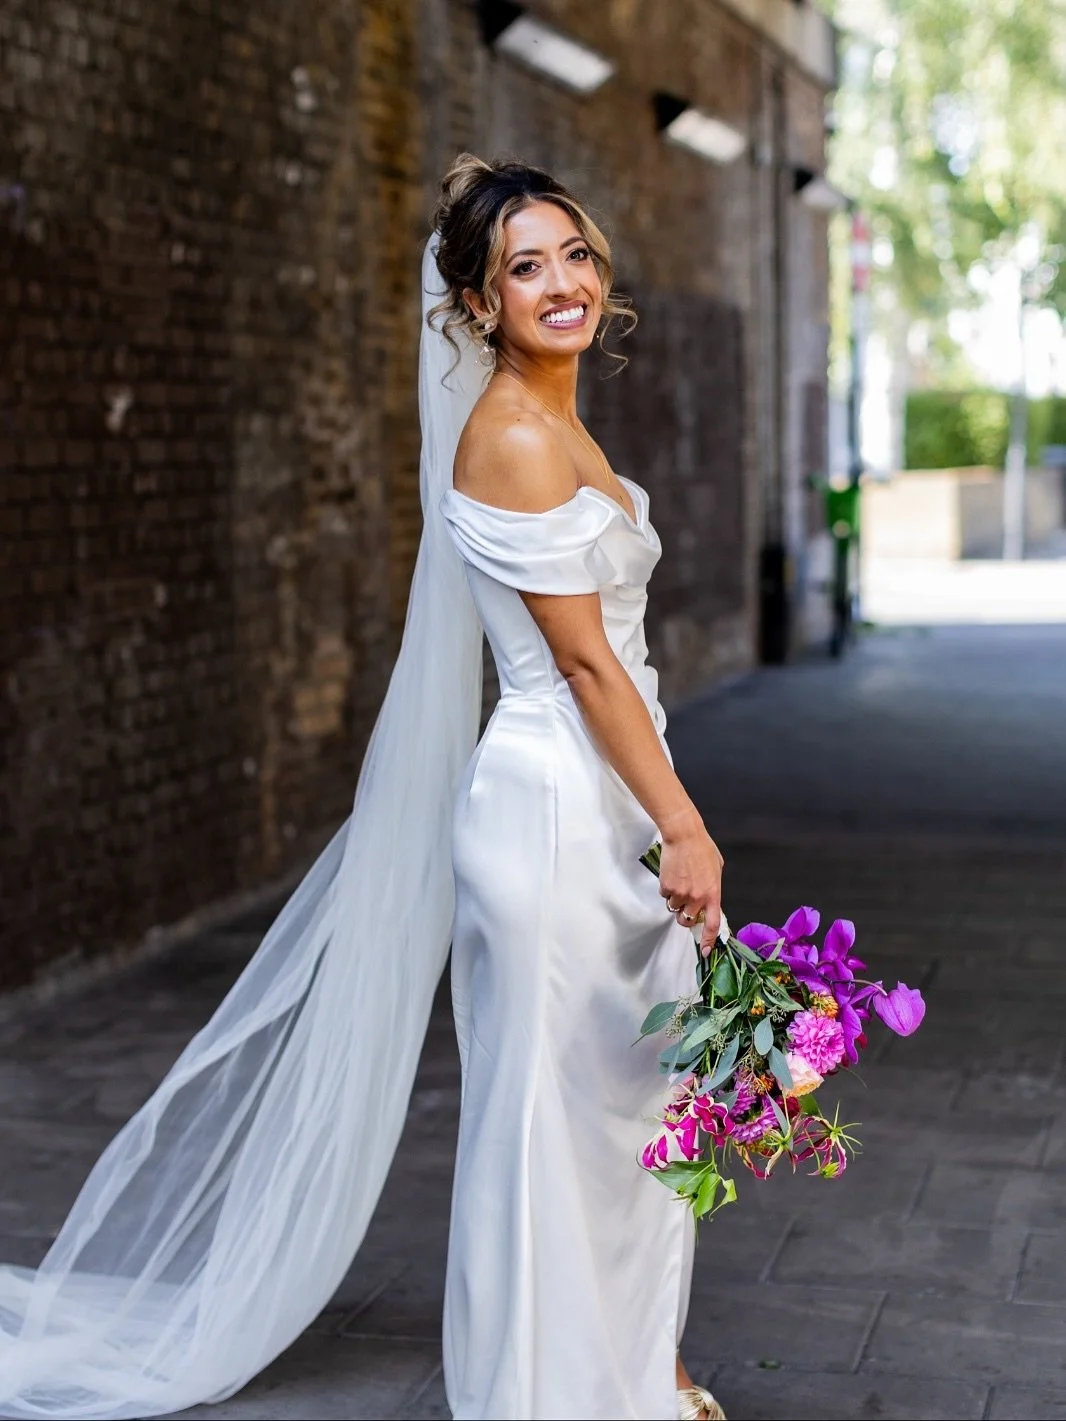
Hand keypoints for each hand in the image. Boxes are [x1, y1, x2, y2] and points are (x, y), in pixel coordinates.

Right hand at [658, 811, 723, 956]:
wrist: (684, 835)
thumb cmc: (702, 849)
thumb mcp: (716, 870)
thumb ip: (713, 888)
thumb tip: (708, 900)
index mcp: (713, 894)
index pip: (712, 924)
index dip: (708, 940)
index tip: (705, 952)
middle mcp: (697, 897)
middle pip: (687, 921)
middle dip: (684, 917)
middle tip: (684, 906)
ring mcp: (681, 893)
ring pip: (673, 908)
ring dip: (675, 900)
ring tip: (678, 881)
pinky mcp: (667, 886)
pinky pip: (664, 895)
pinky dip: (666, 888)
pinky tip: (672, 874)